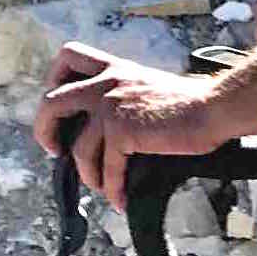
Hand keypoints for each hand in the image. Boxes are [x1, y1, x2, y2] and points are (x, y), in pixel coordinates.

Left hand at [33, 44, 231, 209]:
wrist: (212, 108)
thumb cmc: (191, 103)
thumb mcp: (148, 86)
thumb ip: (124, 95)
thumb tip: (107, 130)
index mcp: (114, 68)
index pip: (69, 57)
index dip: (54, 80)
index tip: (61, 107)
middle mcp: (107, 82)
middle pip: (52, 101)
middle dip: (44, 130)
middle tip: (55, 149)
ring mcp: (111, 106)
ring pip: (78, 147)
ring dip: (86, 174)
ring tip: (100, 186)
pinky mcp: (122, 130)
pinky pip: (106, 167)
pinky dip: (112, 187)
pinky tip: (120, 198)